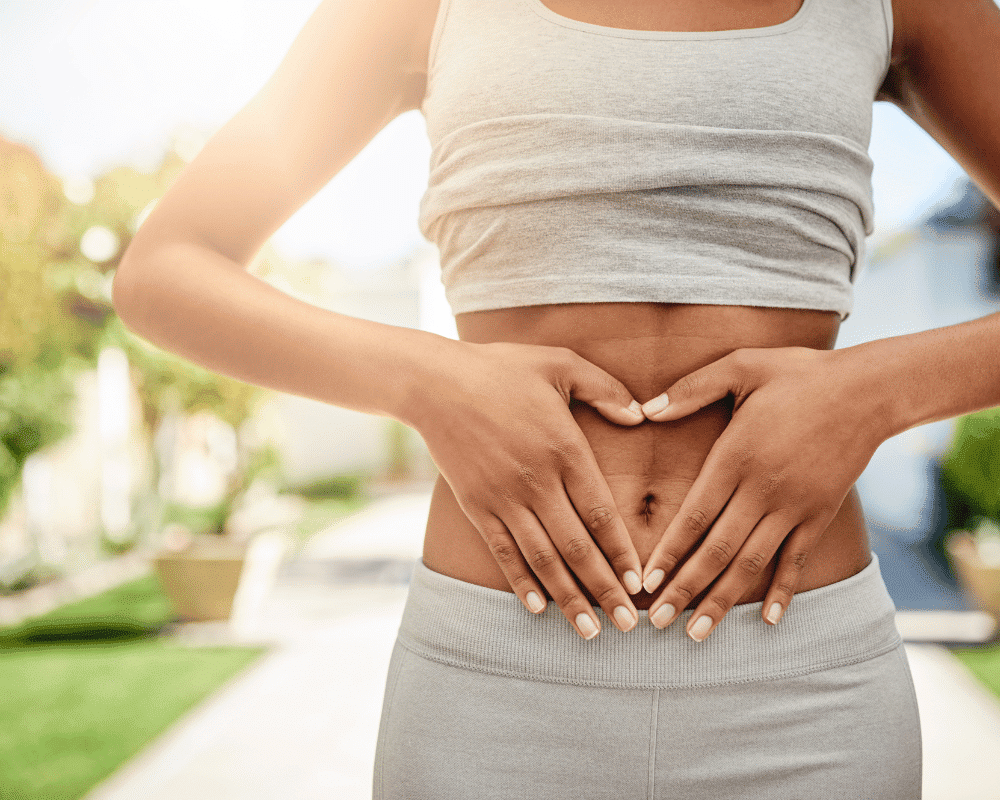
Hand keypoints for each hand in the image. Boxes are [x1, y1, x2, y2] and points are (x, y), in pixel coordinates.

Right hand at [410, 339, 645, 638]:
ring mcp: (504, 497)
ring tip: (591, 631)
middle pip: (577, 547)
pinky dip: (521, 582)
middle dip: (604, 590)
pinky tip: (538, 608)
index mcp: (564, 449)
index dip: (621, 552)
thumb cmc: (502, 368)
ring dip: (569, 598)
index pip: (601, 513)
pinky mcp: (477, 505)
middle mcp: (536, 481)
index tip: (640, 584)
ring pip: (542, 559)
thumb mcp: (561, 364)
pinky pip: (503, 552)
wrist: (434, 382)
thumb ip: (606, 389)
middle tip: (629, 625)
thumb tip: (641, 416)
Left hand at [637, 346, 889, 640]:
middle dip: (685, 588)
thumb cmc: (797, 374)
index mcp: (735, 457)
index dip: (669, 552)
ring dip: (722, 600)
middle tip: (658, 622)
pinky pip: (796, 560)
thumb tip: (647, 409)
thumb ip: (691, 389)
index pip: (694, 516)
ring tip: (697, 633)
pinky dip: (782, 592)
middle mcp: (762, 490)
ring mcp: (794, 507)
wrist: (867, 390)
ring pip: (752, 564)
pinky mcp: (819, 514)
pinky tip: (766, 619)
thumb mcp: (740, 366)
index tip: (647, 581)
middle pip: (717, 550)